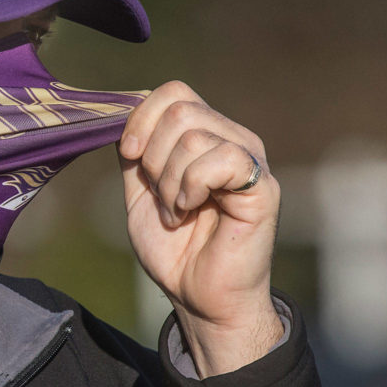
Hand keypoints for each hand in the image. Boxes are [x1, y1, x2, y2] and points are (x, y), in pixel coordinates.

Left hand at [118, 81, 283, 376]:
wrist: (196, 295)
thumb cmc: (173, 246)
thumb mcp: (140, 189)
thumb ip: (136, 151)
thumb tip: (124, 113)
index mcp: (206, 134)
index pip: (174, 92)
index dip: (142, 118)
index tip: (130, 155)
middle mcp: (233, 138)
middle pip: (179, 109)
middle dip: (153, 158)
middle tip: (163, 197)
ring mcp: (250, 159)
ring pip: (193, 136)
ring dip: (171, 182)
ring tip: (178, 211)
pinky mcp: (262, 186)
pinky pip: (222, 159)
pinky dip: (192, 186)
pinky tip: (193, 210)